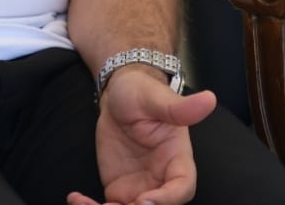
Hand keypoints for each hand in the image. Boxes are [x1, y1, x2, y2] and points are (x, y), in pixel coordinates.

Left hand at [67, 67, 216, 204]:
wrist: (118, 96)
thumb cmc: (143, 91)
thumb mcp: (158, 98)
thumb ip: (180, 107)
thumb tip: (209, 99)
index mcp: (178, 160)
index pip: (182, 188)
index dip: (167, 199)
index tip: (144, 199)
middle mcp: (161, 179)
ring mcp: (140, 188)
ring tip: (87, 204)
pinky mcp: (119, 191)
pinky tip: (75, 198)